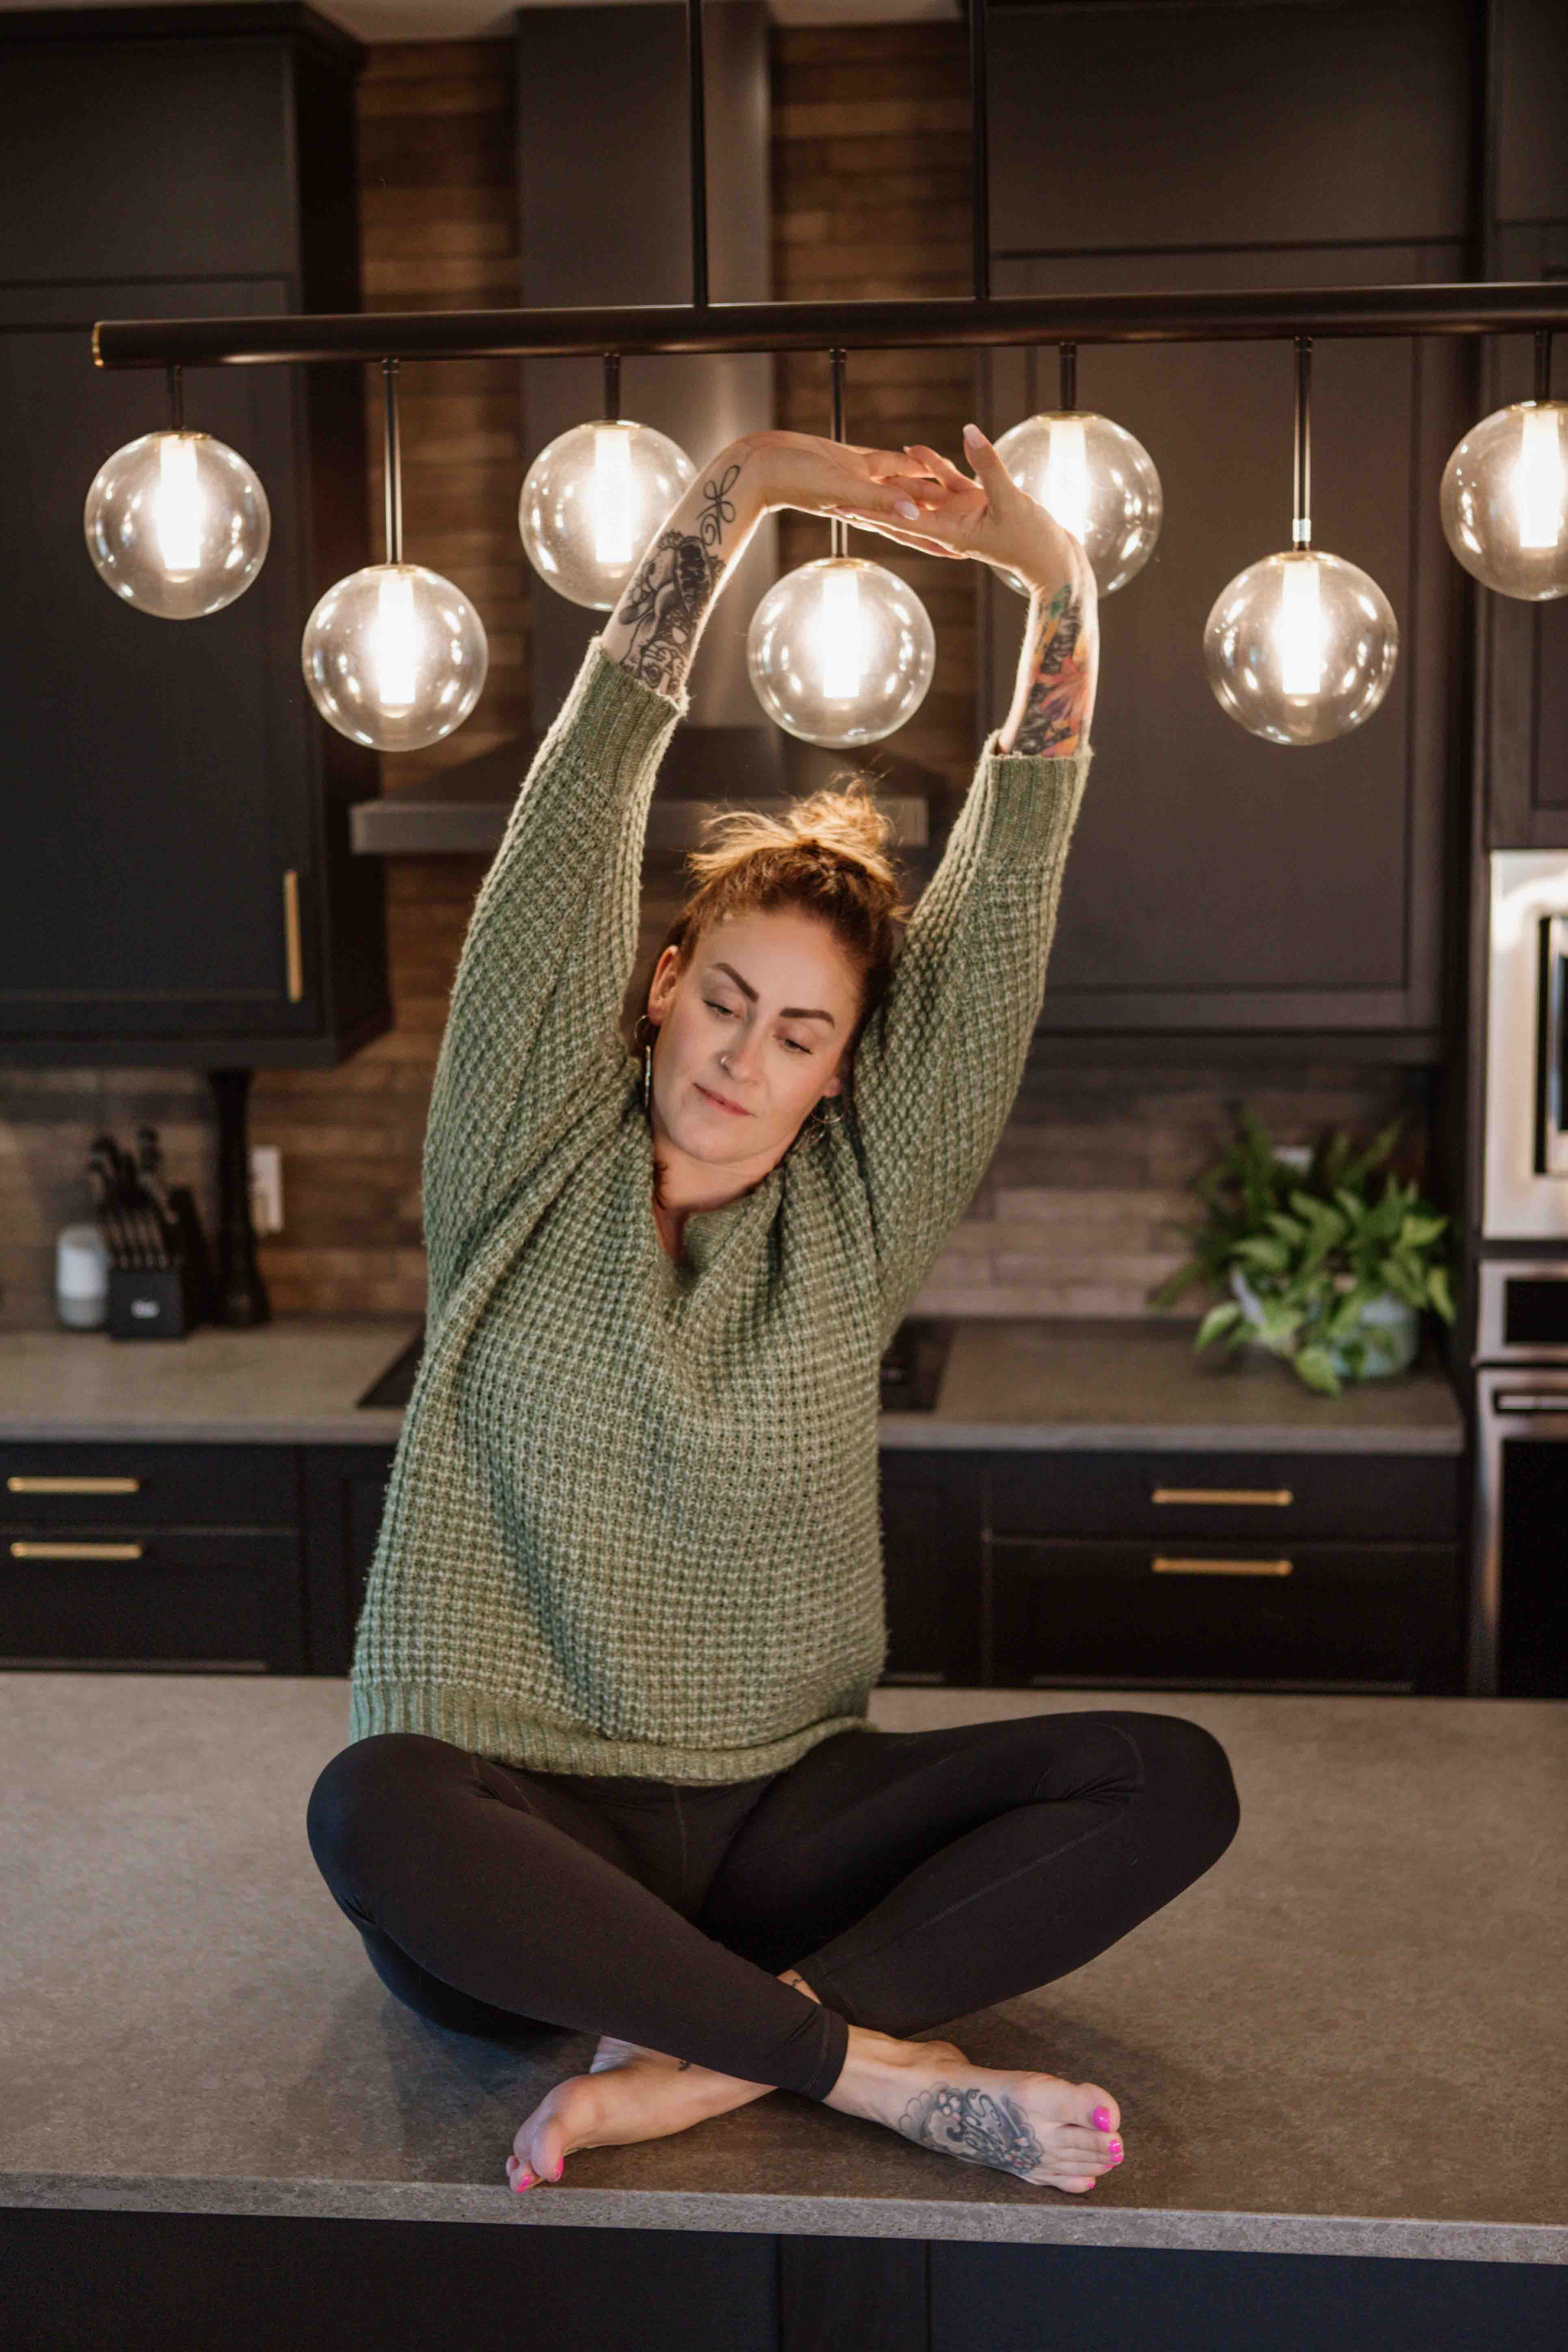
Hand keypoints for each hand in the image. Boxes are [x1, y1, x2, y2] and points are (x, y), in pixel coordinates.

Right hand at [735, 429, 961, 533]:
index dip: (935, 540)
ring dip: (926, 488)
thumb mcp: (841, 488)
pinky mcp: (851, 463)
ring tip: (956, 489)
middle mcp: (867, 502)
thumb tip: (915, 516)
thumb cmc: (795, 481)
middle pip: (912, 510)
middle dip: (939, 515)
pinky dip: (905, 464)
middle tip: (969, 520)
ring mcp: (859, 483)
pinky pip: (886, 465)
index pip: (910, 530)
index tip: (962, 550)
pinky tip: (922, 461)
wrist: (762, 466)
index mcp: (867, 514)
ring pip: (902, 487)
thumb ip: (879, 500)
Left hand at [856, 424, 1092, 598]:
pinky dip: (935, 466)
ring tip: (871, 460)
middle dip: (873, 499)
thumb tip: (968, 430)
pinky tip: (915, 450)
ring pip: (924, 490)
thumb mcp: (1010, 499)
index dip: (870, 510)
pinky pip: (948, 482)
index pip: (900, 519)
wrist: (1053, 558)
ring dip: (901, 476)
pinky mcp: (975, 502)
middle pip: (903, 509)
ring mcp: (960, 513)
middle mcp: (948, 523)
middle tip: (836, 490)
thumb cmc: (1033, 540)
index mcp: (949, 531)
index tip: (839, 505)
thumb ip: (988, 464)